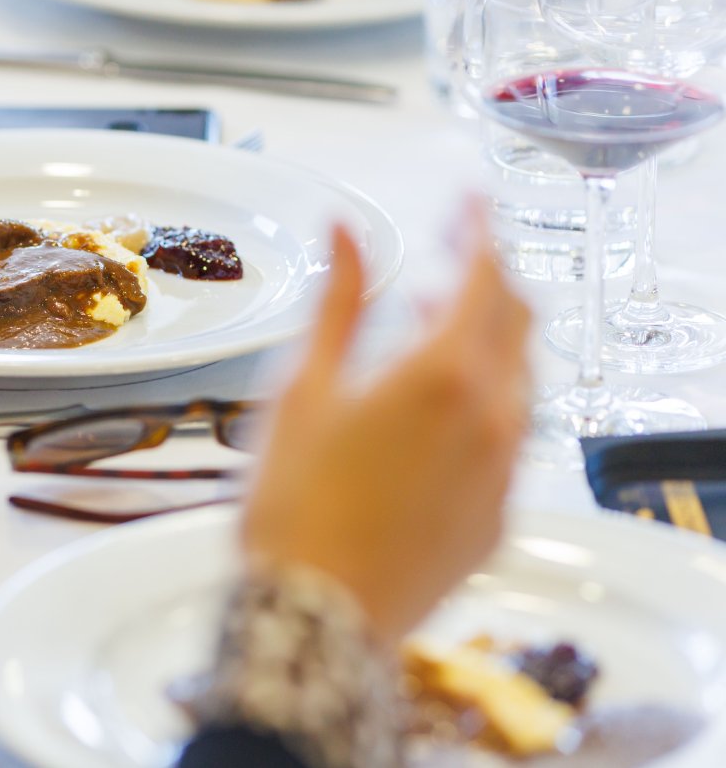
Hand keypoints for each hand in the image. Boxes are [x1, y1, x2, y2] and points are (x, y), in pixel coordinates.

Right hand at [242, 214, 530, 646]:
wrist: (317, 614)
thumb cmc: (295, 504)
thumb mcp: (301, 387)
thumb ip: (337, 302)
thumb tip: (344, 231)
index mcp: (442, 373)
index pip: (485, 273)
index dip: (477, 227)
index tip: (465, 200)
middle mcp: (493, 415)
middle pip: (515, 318)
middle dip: (487, 275)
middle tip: (446, 255)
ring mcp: (505, 469)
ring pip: (520, 377)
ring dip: (487, 338)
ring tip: (429, 326)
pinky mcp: (499, 513)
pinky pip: (512, 436)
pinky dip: (486, 399)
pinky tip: (437, 408)